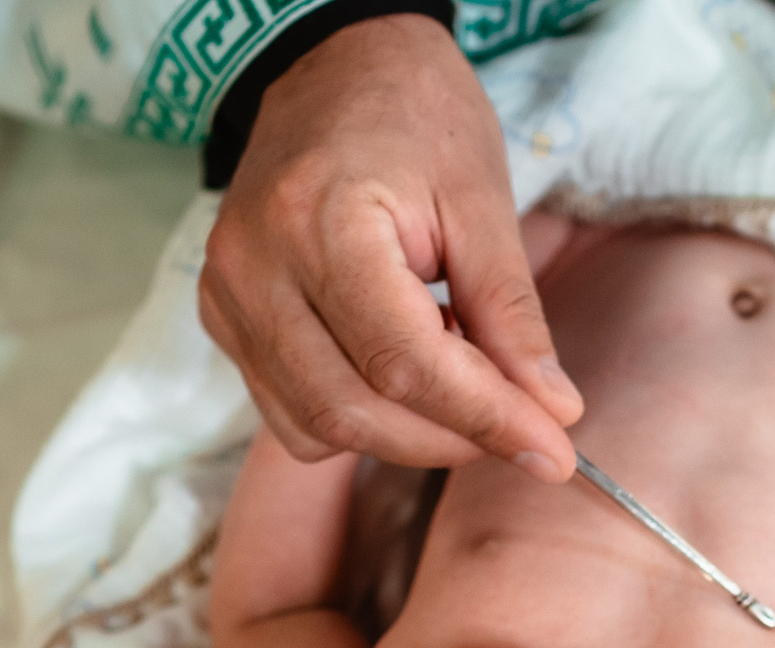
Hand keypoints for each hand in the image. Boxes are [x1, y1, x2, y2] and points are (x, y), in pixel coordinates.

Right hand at [200, 14, 582, 476]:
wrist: (333, 69)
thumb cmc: (413, 116)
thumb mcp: (482, 198)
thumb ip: (512, 313)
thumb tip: (552, 413)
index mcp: (319, 221)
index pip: (404, 363)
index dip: (483, 417)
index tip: (552, 451)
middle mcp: (254, 269)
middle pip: (352, 410)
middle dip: (448, 437)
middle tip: (519, 423)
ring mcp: (227, 299)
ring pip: (316, 428)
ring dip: (404, 435)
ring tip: (455, 372)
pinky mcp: (223, 320)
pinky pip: (289, 414)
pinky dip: (357, 419)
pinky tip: (398, 368)